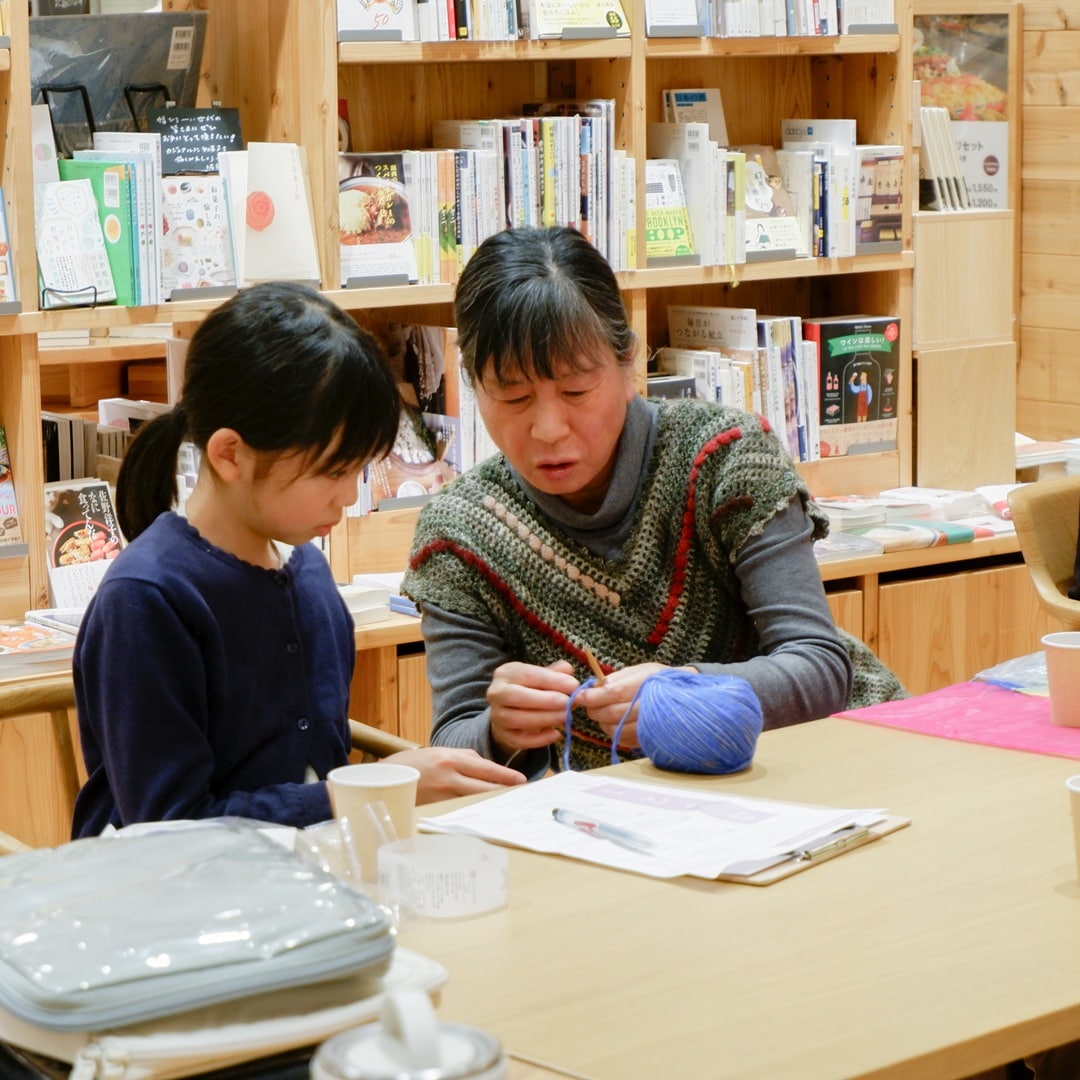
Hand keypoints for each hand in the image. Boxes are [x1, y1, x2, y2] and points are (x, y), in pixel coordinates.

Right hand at [386, 747, 525, 804]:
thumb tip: (488, 770)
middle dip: (503, 793)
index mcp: (450, 758)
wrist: (382, 779)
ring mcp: (441, 797)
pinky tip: (481, 815)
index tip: (521, 781)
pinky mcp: (434, 811)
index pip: (487, 768)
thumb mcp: (439, 753)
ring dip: (490, 804)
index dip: (506, 777)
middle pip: (485, 788)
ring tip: (505, 806)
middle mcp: (448, 777)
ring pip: (475, 802)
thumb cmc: (413, 764)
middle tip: (519, 796)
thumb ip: (464, 760)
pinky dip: (472, 812)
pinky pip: (460, 812)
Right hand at [487, 659, 579, 756]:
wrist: (513, 710)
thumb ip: (556, 673)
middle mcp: (496, 692)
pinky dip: (538, 739)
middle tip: (567, 703)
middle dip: (544, 700)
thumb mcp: (542, 676)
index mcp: (506, 673)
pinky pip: (518, 740)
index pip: (527, 674)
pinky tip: (556, 734)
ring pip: (515, 719)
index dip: (551, 680)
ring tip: (565, 716)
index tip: (573, 685)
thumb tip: (568, 670)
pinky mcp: (502, 735)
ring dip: (543, 719)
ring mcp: (496, 715)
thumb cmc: (531, 689)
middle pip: (515, 696)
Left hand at [575, 663, 695, 749]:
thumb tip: (595, 686)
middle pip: (612, 714)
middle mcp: (650, 706)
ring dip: (602, 722)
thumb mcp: (642, 670)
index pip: (613, 693)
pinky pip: (624, 740)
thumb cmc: (662, 680)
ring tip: (602, 712)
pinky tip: (615, 722)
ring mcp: (651, 725)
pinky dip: (614, 732)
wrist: (691, 699)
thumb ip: (618, 678)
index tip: (579, 696)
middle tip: (587, 704)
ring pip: (616, 729)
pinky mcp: (651, 739)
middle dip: (594, 710)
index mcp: (646, 684)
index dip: (593, 696)